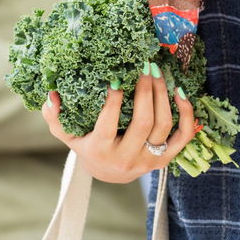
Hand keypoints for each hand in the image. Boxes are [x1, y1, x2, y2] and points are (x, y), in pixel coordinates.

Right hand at [42, 64, 196, 183]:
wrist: (110, 173)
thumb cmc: (87, 146)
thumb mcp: (67, 134)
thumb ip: (55, 117)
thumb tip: (52, 94)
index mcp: (100, 152)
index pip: (107, 127)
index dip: (113, 103)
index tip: (116, 79)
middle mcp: (127, 158)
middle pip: (143, 122)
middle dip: (146, 91)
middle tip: (145, 67)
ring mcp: (150, 159)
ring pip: (164, 125)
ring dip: (164, 95)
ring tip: (158, 73)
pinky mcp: (167, 158)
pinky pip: (184, 136)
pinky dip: (187, 114)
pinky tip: (180, 92)